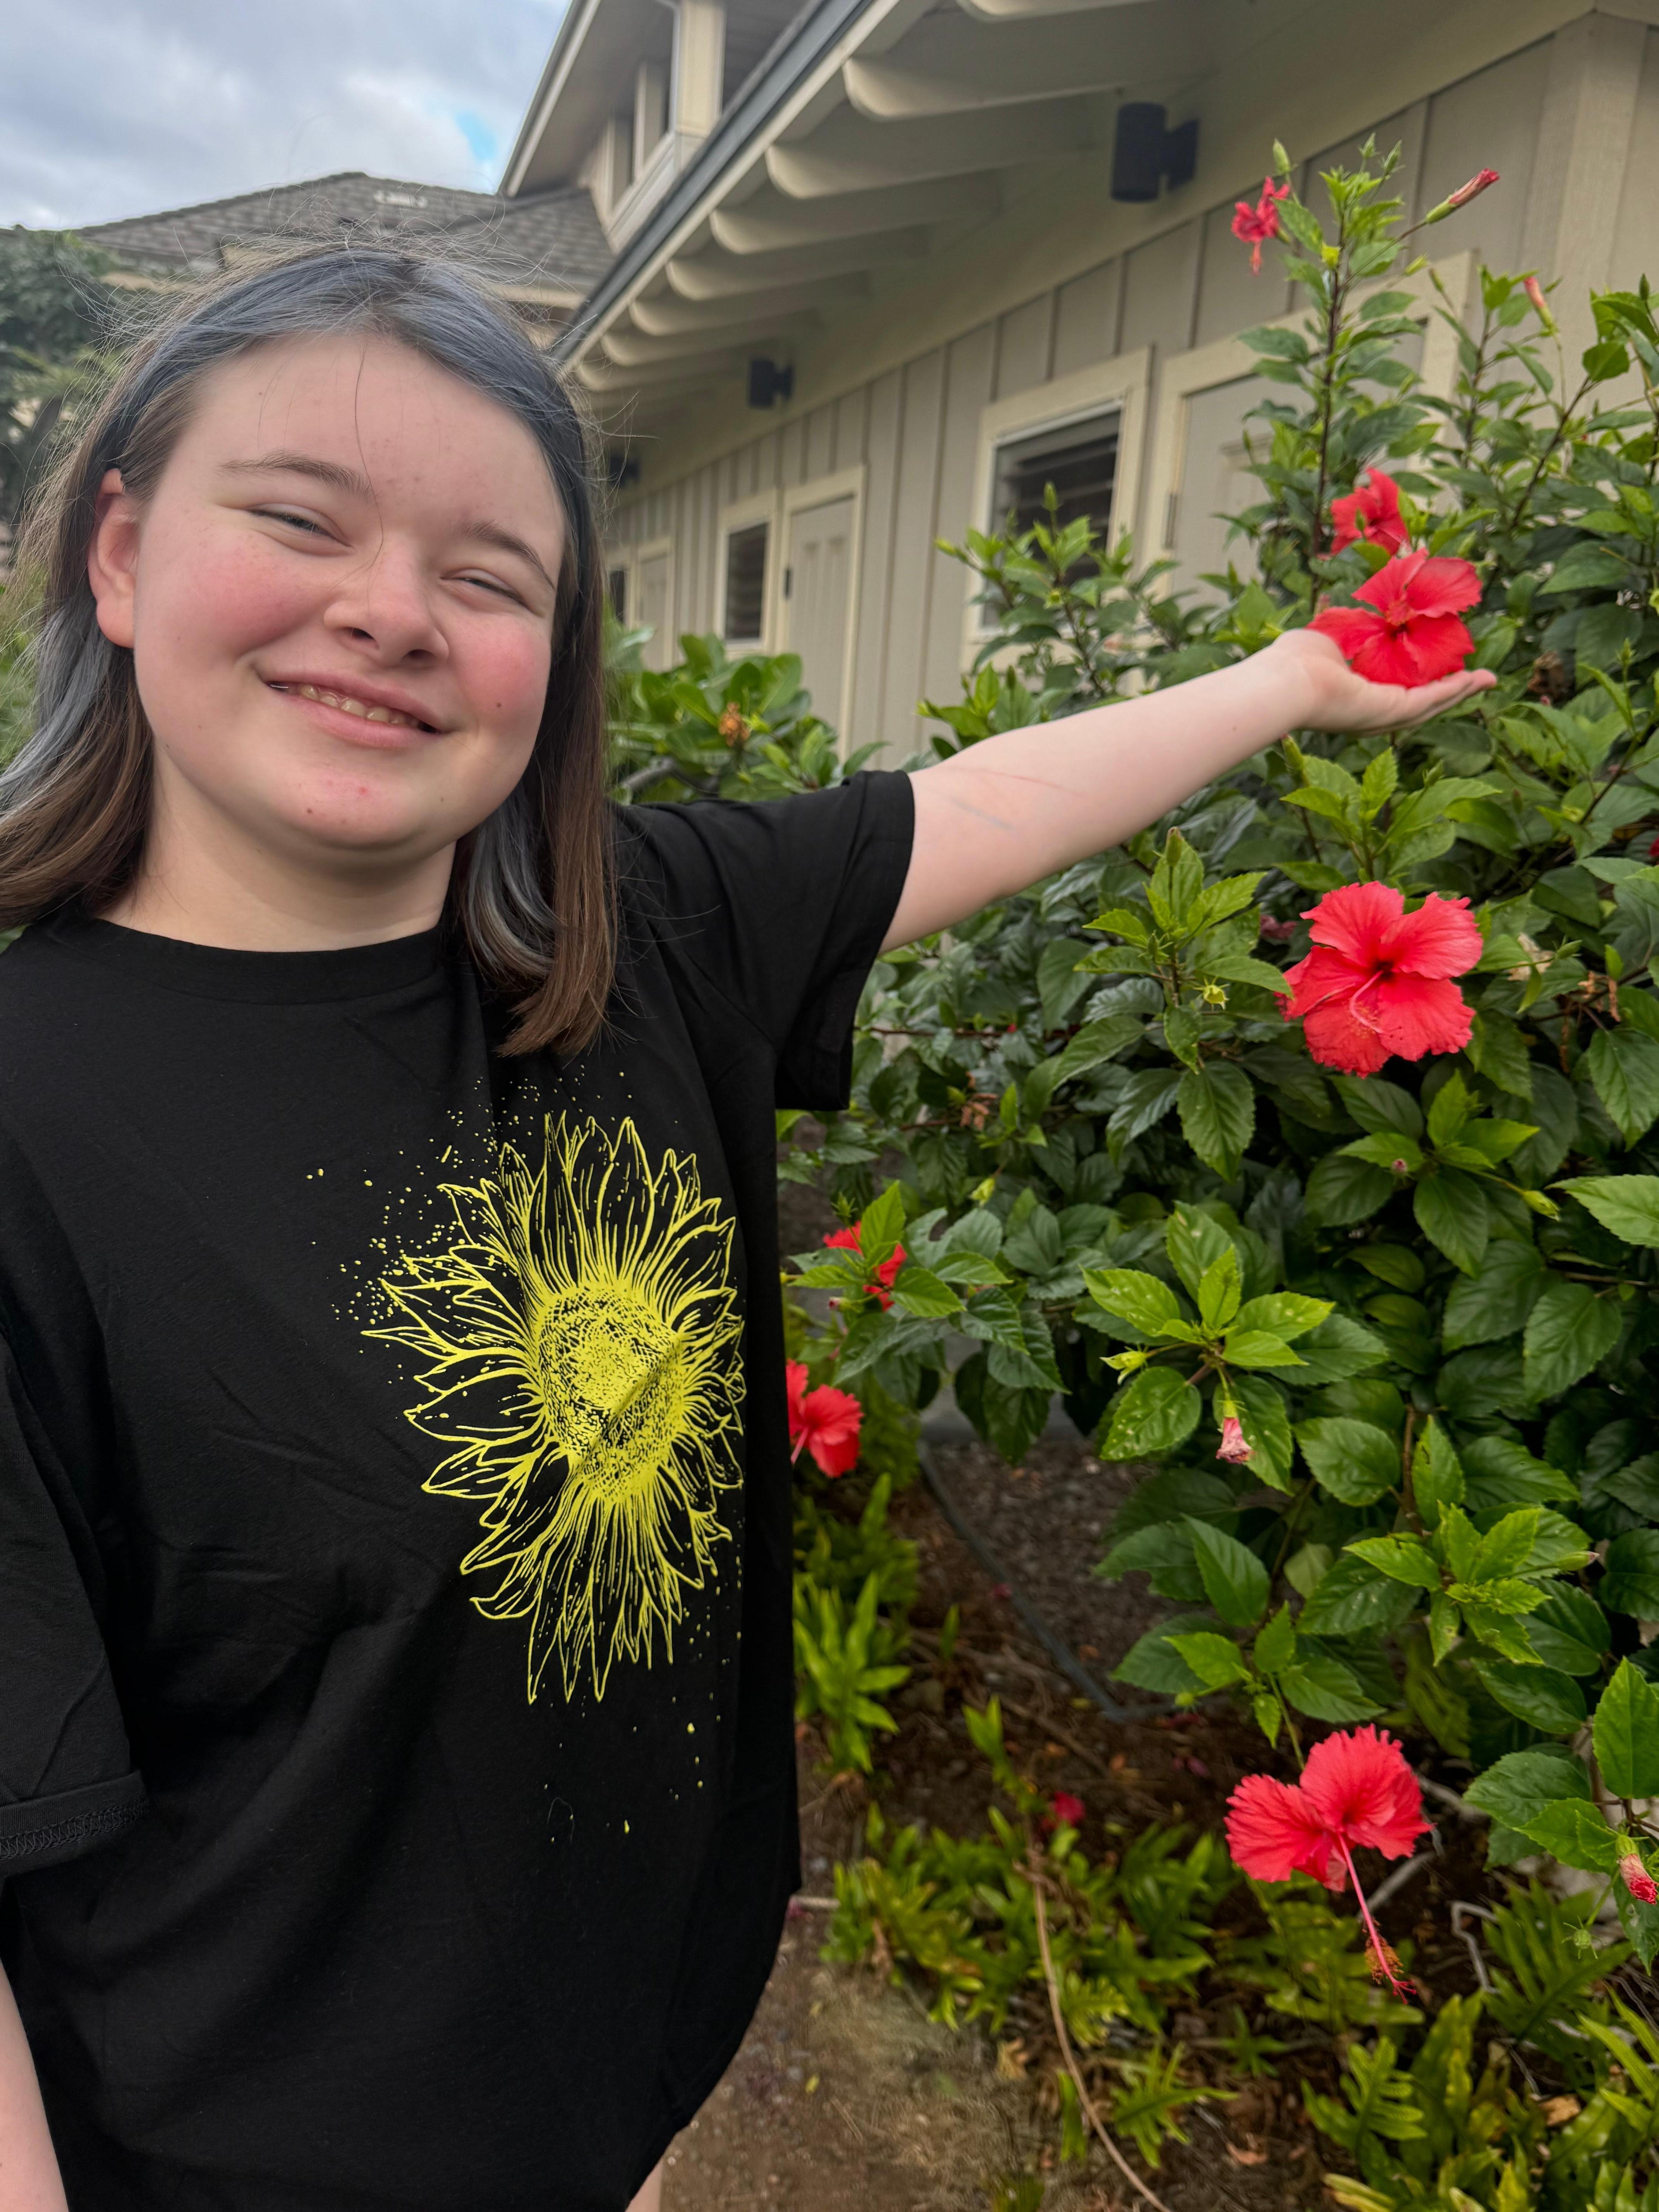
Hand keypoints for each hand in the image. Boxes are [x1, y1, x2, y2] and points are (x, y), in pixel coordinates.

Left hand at [1266, 625, 1497, 734]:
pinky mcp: (1387, 713)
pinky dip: (1452, 690)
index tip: (1444, 668)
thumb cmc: (1294, 661)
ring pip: (1430, 705)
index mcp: (1357, 697)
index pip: (1397, 691)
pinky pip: (1427, 700)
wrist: (1284, 682)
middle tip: (1480, 678)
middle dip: (1452, 690)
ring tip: (1487, 680)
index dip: (1422, 681)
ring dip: (1461, 691)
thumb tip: (1362, 617)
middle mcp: (1370, 713)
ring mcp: (1379, 717)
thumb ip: (1351, 633)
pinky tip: (1473, 679)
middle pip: (1421, 703)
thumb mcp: (1331, 640)